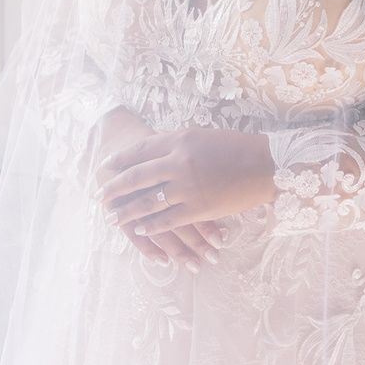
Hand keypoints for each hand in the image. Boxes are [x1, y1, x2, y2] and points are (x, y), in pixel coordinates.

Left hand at [92, 107, 225, 270]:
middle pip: (137, 177)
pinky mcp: (198, 208)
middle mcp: (179, 162)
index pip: (141, 150)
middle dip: (115, 188)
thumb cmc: (235, 147)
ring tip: (111, 216)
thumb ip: (177, 144)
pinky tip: (137, 228)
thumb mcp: (202, 136)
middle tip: (99, 195)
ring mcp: (187, 187)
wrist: (265, 165)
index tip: (106, 167)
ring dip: (126, 211)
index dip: (121, 160)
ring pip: (148, 202)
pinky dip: (150, 225)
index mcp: (180, 140)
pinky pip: (167, 220)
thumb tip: (154, 153)